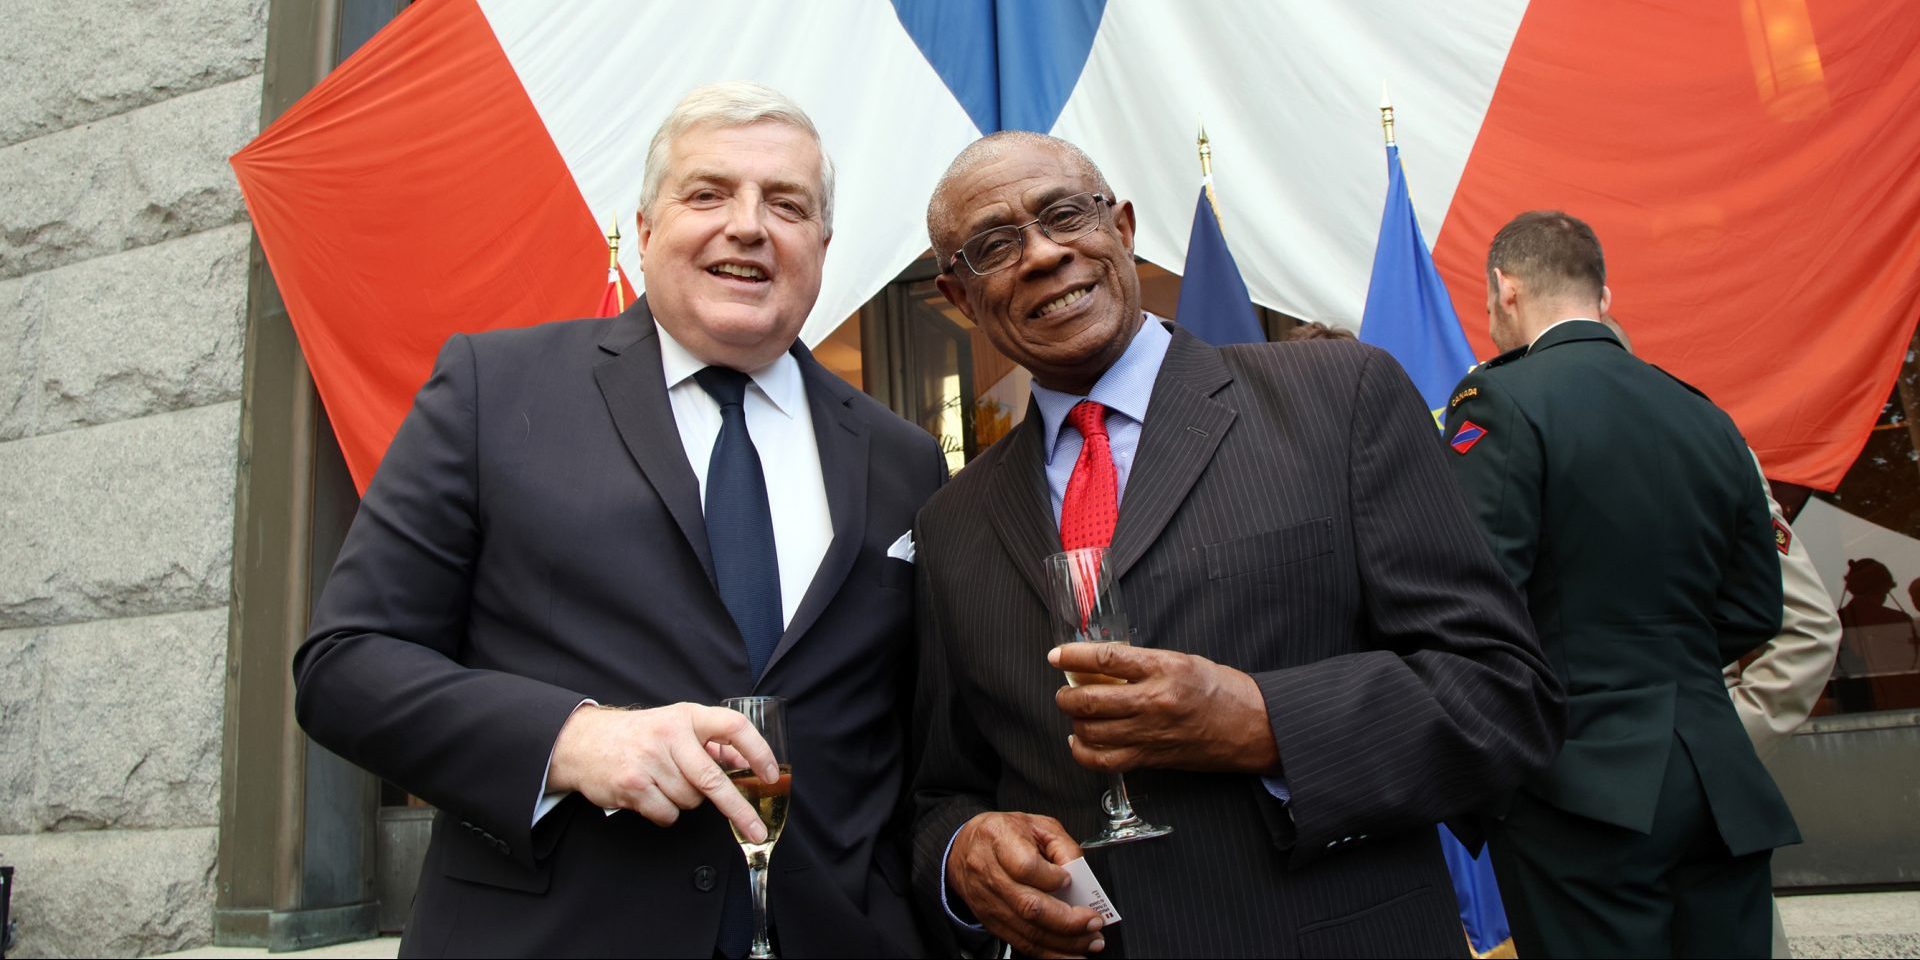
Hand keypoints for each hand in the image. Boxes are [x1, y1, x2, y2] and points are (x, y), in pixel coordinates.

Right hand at [547, 702, 778, 840]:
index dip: (758, 751)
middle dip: (738, 809)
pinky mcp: (633, 785)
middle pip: (713, 779)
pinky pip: (668, 814)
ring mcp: (650, 761)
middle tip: (755, 828)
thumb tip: (746, 764)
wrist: (582, 742)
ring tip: (665, 783)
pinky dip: (666, 812)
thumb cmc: (637, 736)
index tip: (770, 774)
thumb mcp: (674, 725)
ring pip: (691, 800)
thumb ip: (708, 742)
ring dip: (686, 801)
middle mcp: (669, 735)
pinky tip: (651, 796)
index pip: (733, 727)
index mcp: (686, 716)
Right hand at [947, 812, 1104, 957]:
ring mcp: (988, 901)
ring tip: (1089, 941)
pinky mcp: (990, 922)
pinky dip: (1048, 952)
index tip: (1070, 880)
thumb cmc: (1002, 834)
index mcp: (999, 838)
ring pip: (1027, 931)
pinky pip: (1020, 943)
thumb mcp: (1036, 824)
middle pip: (1030, 906)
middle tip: (1094, 922)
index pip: (1026, 867)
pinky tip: (1069, 952)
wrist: (964, 849)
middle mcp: (989, 872)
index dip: (1052, 878)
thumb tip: (1081, 875)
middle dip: (1069, 920)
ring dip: (1064, 942)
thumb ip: (1063, 846)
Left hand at [1050, 643, 1278, 774]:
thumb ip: (1142, 663)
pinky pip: (1104, 761)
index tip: (1056, 655)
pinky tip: (1080, 741)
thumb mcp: (1182, 661)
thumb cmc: (1220, 690)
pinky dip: (1083, 752)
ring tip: (1075, 714)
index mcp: (1164, 669)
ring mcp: (1151, 734)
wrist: (1252, 727)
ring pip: (1091, 732)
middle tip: (1064, 690)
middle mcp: (1154, 702)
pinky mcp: (1151, 758)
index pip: (1106, 659)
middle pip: (1090, 701)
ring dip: (1074, 722)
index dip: (1074, 656)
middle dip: (1066, 696)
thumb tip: (1099, 664)